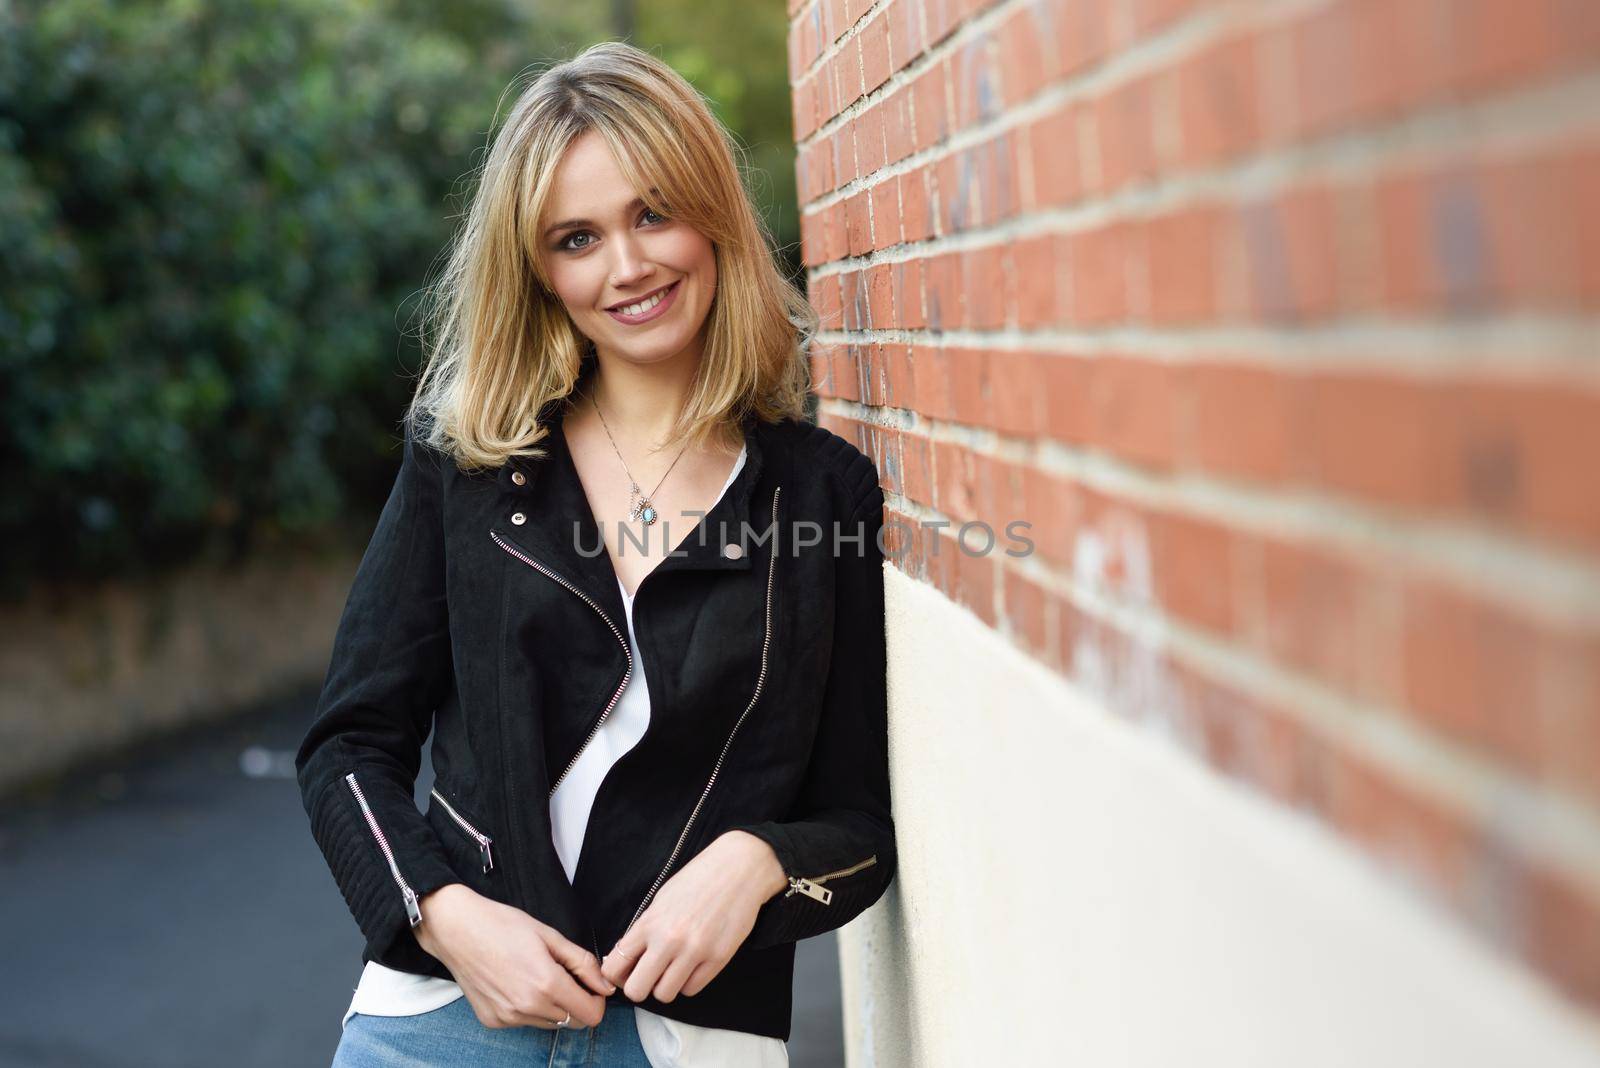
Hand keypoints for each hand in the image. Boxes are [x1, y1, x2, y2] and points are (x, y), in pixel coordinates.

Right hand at [414, 883, 615, 1028]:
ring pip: (550, 1024)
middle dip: (578, 1002)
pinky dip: (529, 1008)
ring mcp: (509, 1017)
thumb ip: (583, 964)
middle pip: (573, 1022)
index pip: (591, 1015)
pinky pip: (525, 1022)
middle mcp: (528, 1007)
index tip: (591, 985)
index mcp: (546, 984)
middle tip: (565, 976)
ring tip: (537, 976)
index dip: (597, 999)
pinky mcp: (494, 1021)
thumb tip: (606, 986)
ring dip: (554, 1006)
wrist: (457, 930)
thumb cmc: (502, 925)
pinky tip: (517, 983)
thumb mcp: (550, 936)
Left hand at [600, 830, 787, 1002]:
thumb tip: (626, 959)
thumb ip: (644, 931)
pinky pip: (692, 989)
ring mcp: (694, 951)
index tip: (626, 973)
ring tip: (674, 968)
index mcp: (649, 922)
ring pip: (665, 995)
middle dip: (640, 987)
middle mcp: (669, 940)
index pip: (614, 967)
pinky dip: (689, 982)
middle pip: (637, 990)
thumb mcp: (661, 900)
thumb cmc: (698, 880)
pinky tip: (693, 964)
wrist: (739, 868)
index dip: (617, 976)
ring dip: (666, 986)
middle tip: (649, 976)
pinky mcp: (718, 959)